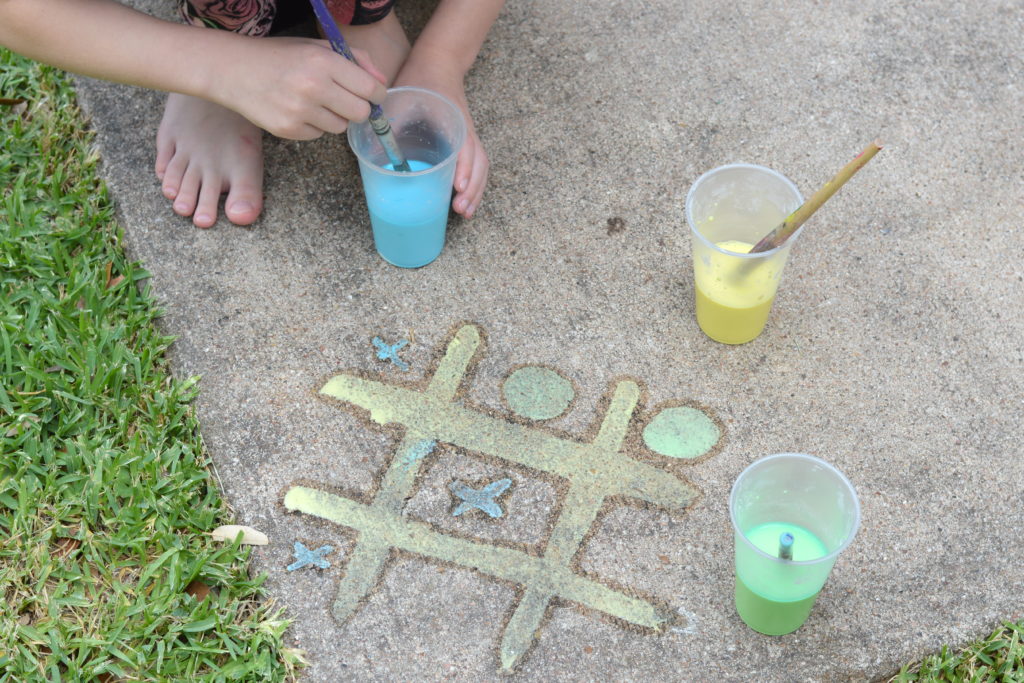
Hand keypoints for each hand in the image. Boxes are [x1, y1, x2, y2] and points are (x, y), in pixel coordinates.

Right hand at [209, 35, 388, 139]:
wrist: (233, 69)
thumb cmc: (280, 56)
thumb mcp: (317, 46)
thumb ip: (356, 59)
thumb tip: (382, 82)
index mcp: (324, 62)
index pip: (371, 89)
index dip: (377, 93)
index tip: (372, 94)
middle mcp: (313, 87)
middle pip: (361, 113)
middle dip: (358, 108)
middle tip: (344, 99)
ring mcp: (299, 111)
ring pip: (340, 127)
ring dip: (334, 116)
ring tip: (314, 101)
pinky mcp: (288, 130)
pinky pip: (318, 134)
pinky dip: (314, 125)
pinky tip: (297, 109)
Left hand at [394, 59, 487, 218]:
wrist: (438, 63)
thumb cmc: (419, 82)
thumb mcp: (401, 99)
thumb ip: (391, 124)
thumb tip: (376, 152)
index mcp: (452, 120)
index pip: (464, 148)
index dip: (462, 169)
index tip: (456, 188)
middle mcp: (466, 131)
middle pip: (478, 164)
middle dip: (472, 189)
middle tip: (460, 209)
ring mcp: (468, 136)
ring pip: (481, 167)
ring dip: (475, 191)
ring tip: (465, 212)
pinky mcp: (466, 141)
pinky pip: (477, 165)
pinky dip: (474, 184)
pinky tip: (465, 200)